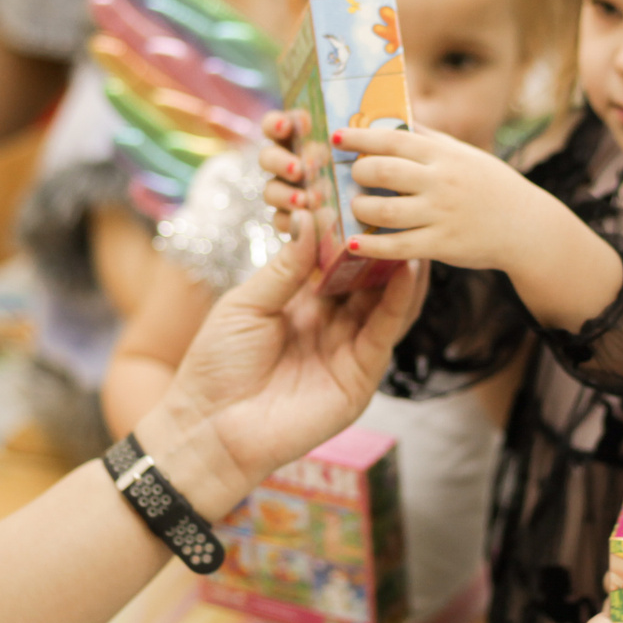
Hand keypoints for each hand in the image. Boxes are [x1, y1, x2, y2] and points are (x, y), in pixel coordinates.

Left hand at [139, 209, 425, 516]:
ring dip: (401, 268)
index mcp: (301, 305)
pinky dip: (399, 301)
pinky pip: (385, 334)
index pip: (336, 262)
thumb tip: (312, 216)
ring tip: (413, 229)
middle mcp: (331, 325)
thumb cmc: (217, 365)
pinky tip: (408, 270)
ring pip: (386, 304)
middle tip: (400, 205)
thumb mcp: (248, 303)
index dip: (349, 232)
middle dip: (383, 245)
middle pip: (368, 279)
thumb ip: (286, 266)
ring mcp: (348, 352)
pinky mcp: (359, 378)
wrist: (209, 428)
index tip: (362, 194)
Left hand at [339, 126, 572, 274]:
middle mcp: (440, 182)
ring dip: (360, 208)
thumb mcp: (463, 154)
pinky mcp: (442, 245)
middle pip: (383, 172)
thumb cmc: (490, 185)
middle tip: (352, 175)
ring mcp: (441, 214)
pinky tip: (353, 243)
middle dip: (359, 172)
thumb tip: (394, 115)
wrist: (527, 225)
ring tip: (356, 207)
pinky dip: (371, 246)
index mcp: (443, 155)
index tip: (337, 136)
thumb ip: (428, 138)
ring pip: (385, 210)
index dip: (359, 137)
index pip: (393, 139)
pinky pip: (398, 246)